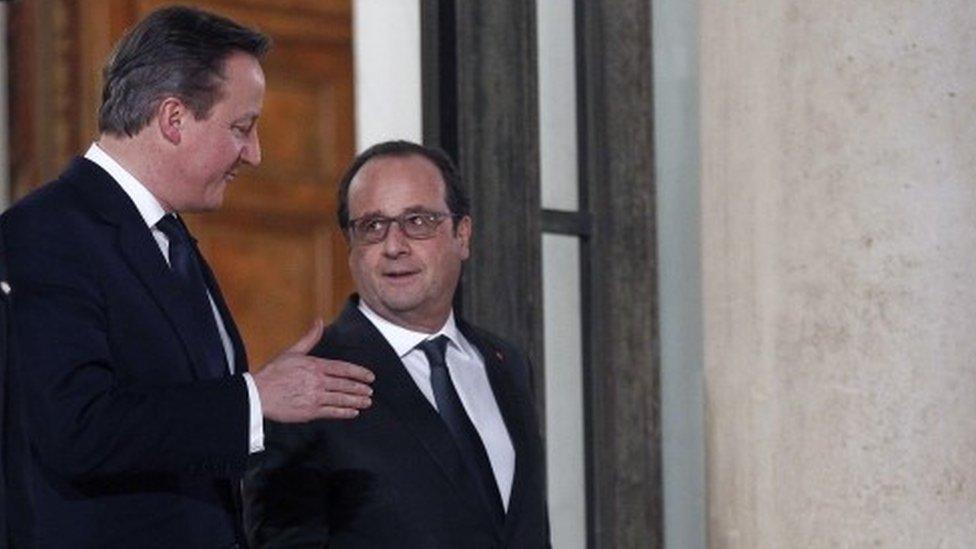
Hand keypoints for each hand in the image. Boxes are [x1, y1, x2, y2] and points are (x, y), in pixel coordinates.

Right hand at [253, 319, 373, 422]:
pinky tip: (353, 412)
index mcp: (315, 365)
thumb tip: (319, 320)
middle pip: (346, 385)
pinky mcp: (310, 411)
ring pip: (342, 399)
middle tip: (370, 392)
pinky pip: (332, 412)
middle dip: (360, 389)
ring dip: (357, 401)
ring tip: (367, 402)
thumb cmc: (273, 373)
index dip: (359, 373)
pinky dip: (344, 413)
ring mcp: (315, 397)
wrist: (258, 394)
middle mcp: (318, 381)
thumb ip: (310, 338)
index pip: (343, 368)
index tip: (370, 377)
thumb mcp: (292, 351)